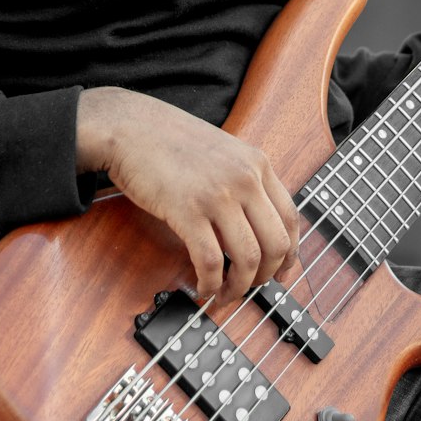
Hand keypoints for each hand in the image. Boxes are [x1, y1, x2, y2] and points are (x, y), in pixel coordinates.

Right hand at [75, 87, 298, 305]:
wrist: (129, 127)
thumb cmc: (169, 140)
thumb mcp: (224, 151)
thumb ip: (244, 180)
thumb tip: (254, 227)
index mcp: (258, 163)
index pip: (291, 218)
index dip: (289, 254)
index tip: (280, 272)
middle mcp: (246, 178)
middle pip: (276, 243)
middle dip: (266, 276)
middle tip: (250, 287)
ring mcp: (219, 194)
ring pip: (248, 258)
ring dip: (239, 287)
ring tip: (224, 294)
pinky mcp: (188, 210)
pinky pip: (211, 261)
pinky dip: (211, 284)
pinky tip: (202, 287)